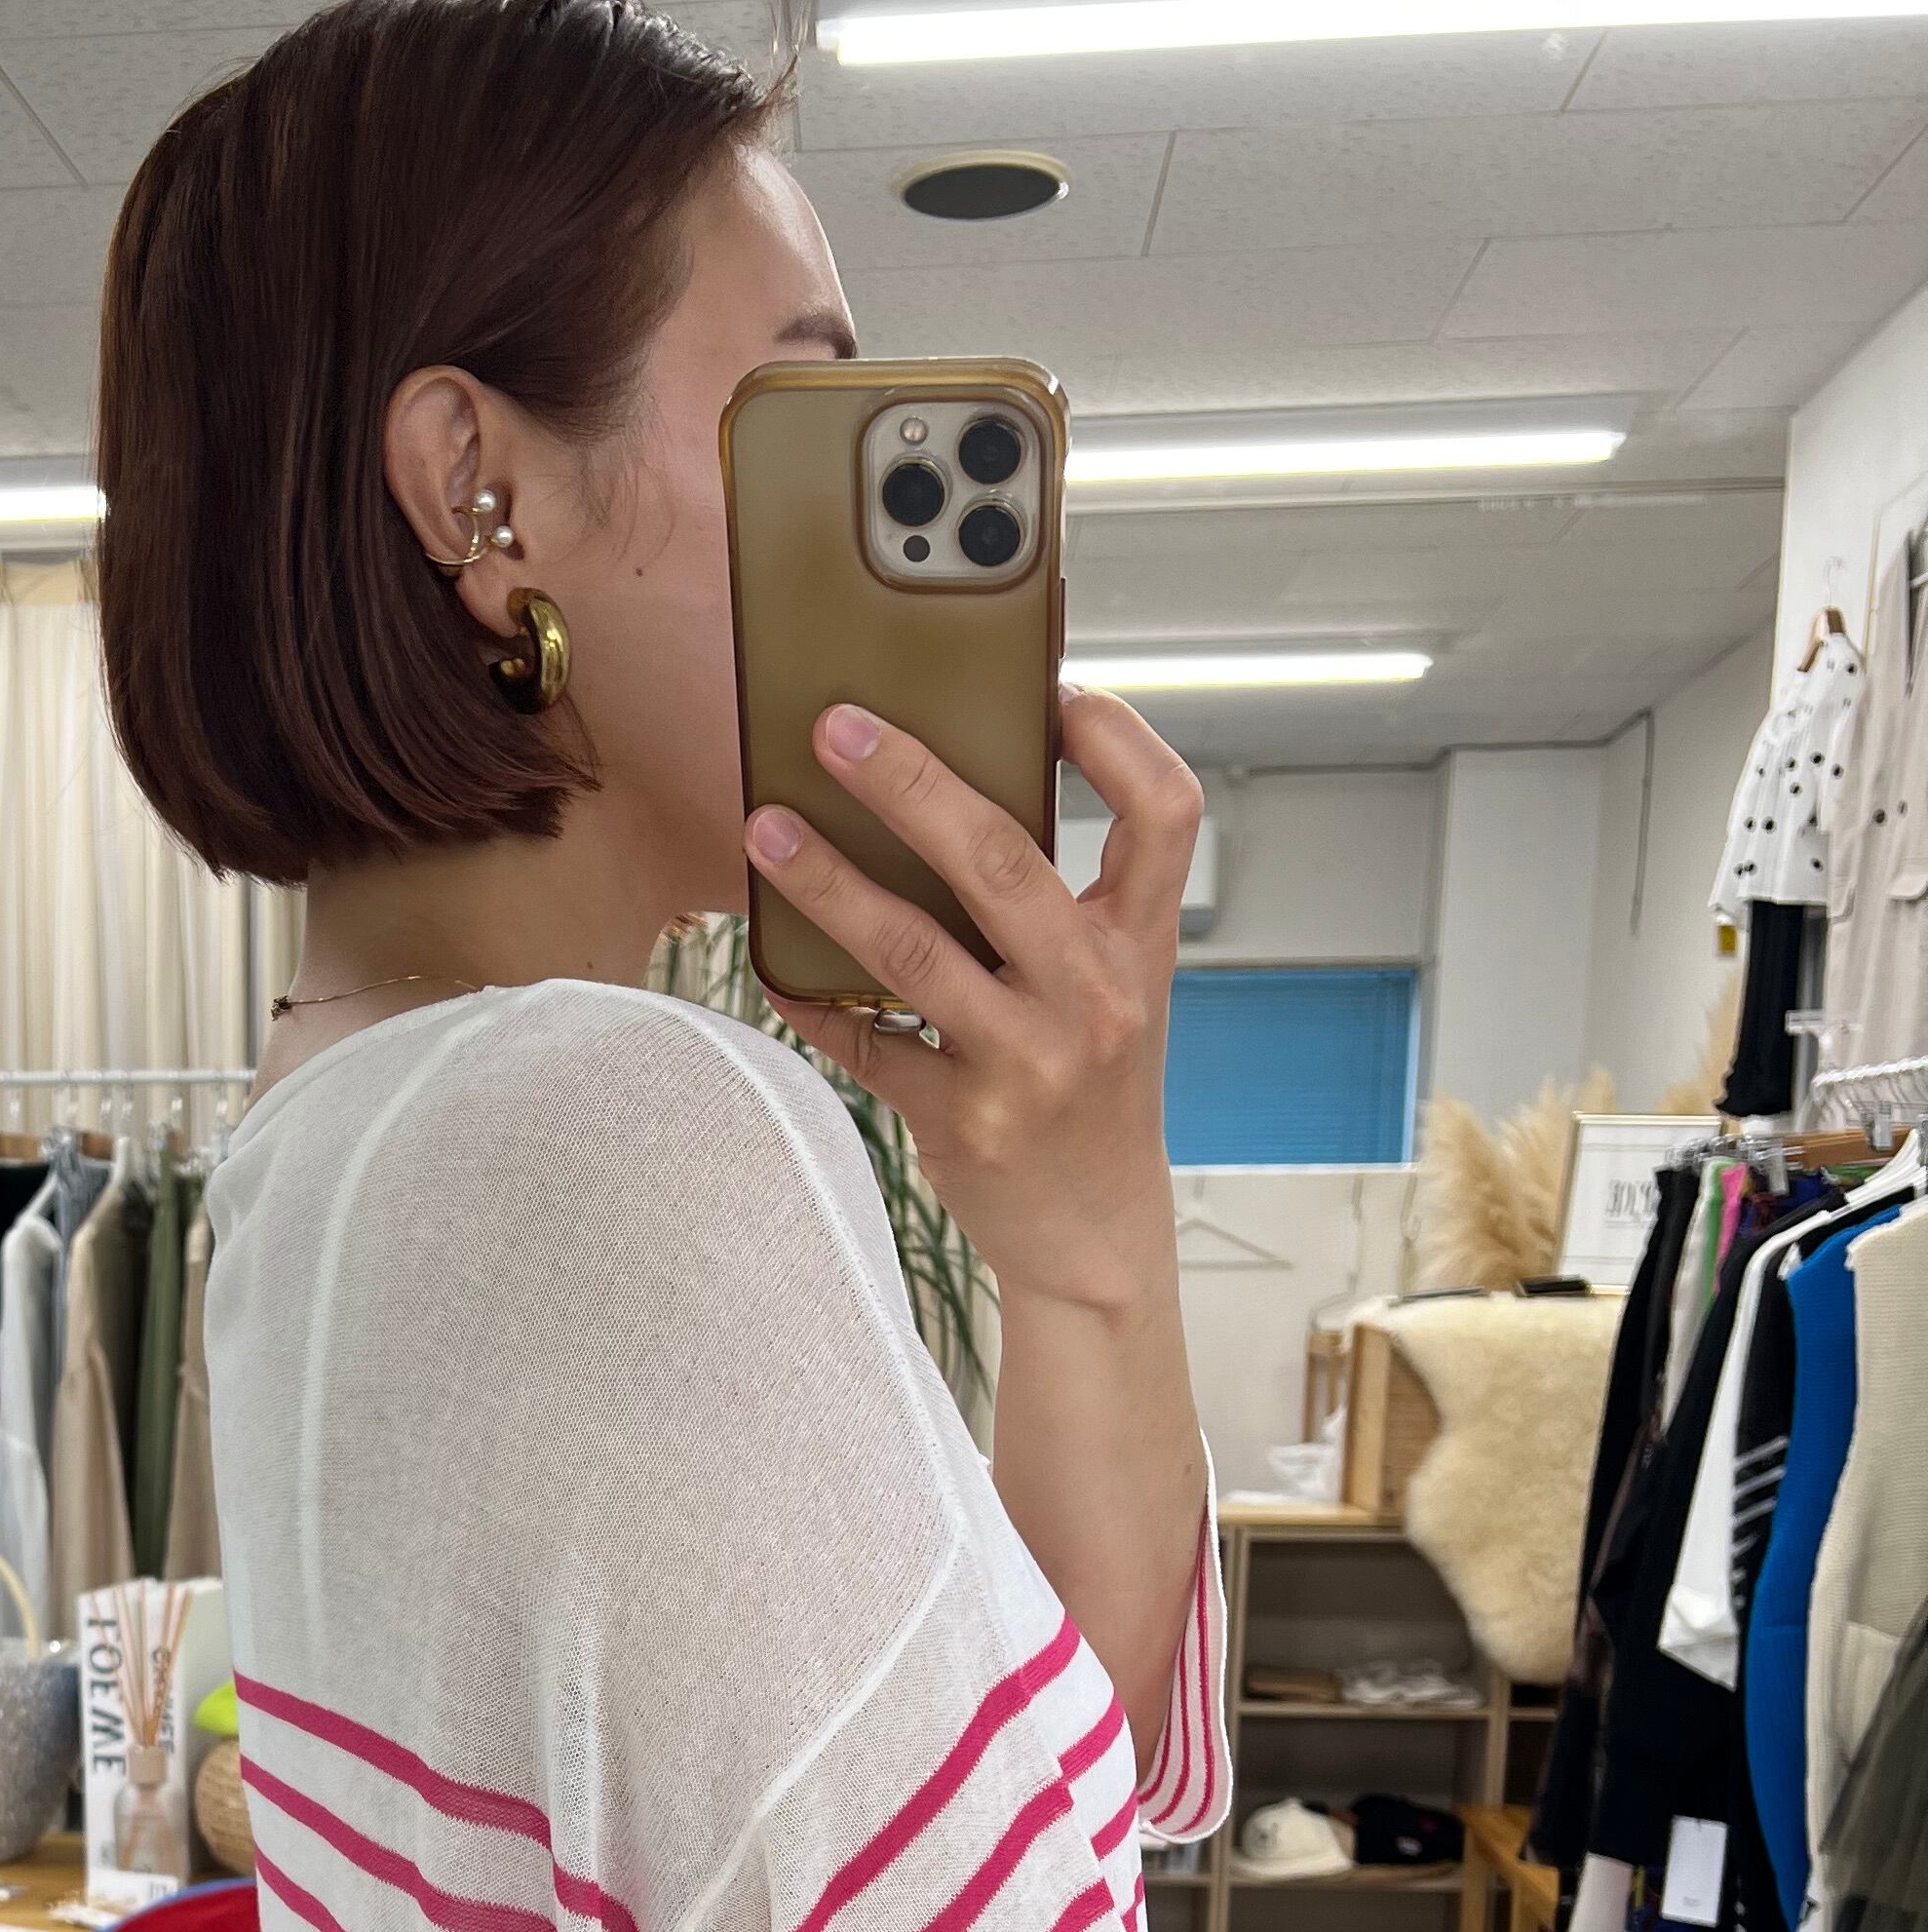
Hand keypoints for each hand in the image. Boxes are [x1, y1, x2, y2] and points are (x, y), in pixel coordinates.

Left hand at [745, 684, 1200, 1321]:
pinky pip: (865, 1042)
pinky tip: (770, 963)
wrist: (1097, 1239)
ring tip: (764, 828)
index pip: (1166, 812)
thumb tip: (956, 794)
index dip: (1118, 739)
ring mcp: (1028, 1061)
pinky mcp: (963, 1119)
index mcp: (1141, 947)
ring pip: (909, 947)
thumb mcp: (1113, 992)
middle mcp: (1094, 996)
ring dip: (827, 880)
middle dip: (909, 779)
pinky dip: (811, 1000)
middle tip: (837, 727)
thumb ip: (1062, 906)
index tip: (1055, 692)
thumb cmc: (1094, 1097)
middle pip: (999, 857)